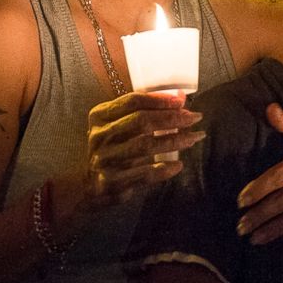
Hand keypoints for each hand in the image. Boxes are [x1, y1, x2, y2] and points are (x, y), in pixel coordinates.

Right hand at [57, 91, 202, 219]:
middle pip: (141, 121)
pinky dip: (164, 169)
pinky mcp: (112, 182)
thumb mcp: (118, 125)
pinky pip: (144, 174)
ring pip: (145, 146)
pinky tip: (178, 165)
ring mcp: (105, 160)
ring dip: (175, 141)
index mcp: (99, 116)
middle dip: (172, 118)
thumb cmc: (112, 147)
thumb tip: (181, 98)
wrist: (88, 184)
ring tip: (194, 137)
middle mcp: (100, 136)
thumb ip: (145, 111)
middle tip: (194, 118)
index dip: (159, 100)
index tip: (182, 101)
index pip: (132, 102)